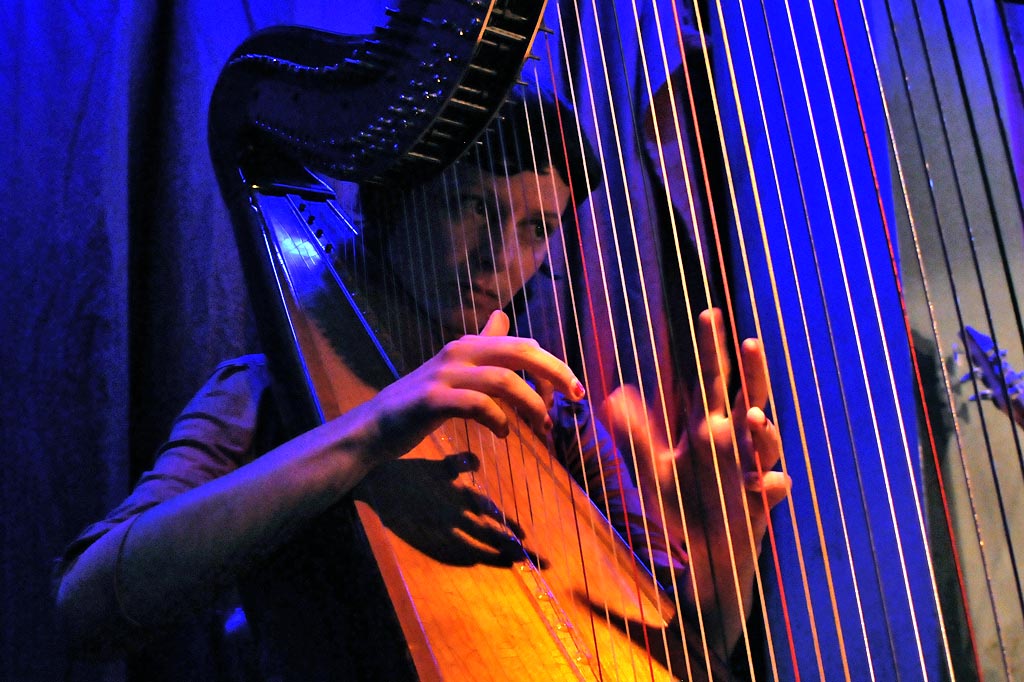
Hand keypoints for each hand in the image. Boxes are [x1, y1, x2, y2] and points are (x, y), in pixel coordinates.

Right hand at [365, 310, 584, 462]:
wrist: (375, 426)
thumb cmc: (421, 401)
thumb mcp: (455, 368)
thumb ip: (482, 345)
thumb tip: (502, 316)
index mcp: (470, 345)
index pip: (524, 345)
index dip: (554, 367)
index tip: (571, 392)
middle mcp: (460, 352)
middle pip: (521, 352)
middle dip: (555, 374)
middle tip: (575, 398)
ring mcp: (445, 375)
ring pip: (504, 380)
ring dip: (531, 404)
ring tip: (541, 427)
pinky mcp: (433, 400)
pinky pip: (478, 405)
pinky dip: (499, 419)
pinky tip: (504, 433)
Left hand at [603, 308, 788, 653]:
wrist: (700, 558)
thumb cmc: (681, 507)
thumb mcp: (651, 469)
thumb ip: (635, 433)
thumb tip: (614, 393)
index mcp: (708, 427)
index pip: (712, 379)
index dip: (711, 348)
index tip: (708, 313)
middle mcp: (734, 442)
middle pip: (752, 395)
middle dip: (753, 370)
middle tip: (748, 342)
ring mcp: (751, 468)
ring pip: (767, 438)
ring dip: (763, 428)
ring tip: (752, 419)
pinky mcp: (760, 501)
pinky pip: (773, 486)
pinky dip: (768, 483)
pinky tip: (756, 486)